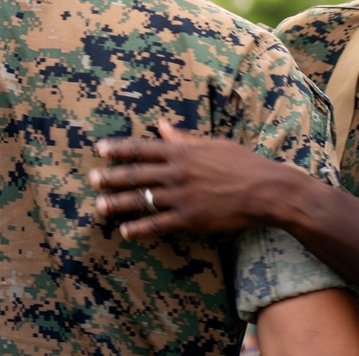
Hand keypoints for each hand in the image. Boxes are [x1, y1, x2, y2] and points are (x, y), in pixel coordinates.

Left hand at [88, 120, 284, 239]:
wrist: (266, 190)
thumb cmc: (243, 163)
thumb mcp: (213, 144)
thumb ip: (185, 138)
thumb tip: (162, 127)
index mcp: (183, 152)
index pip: (143, 148)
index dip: (119, 149)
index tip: (101, 149)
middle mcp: (177, 173)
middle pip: (136, 174)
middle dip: (111, 177)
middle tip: (92, 179)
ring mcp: (182, 197)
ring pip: (142, 199)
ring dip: (118, 203)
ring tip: (99, 206)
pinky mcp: (190, 219)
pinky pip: (159, 224)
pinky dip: (140, 228)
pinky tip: (126, 231)